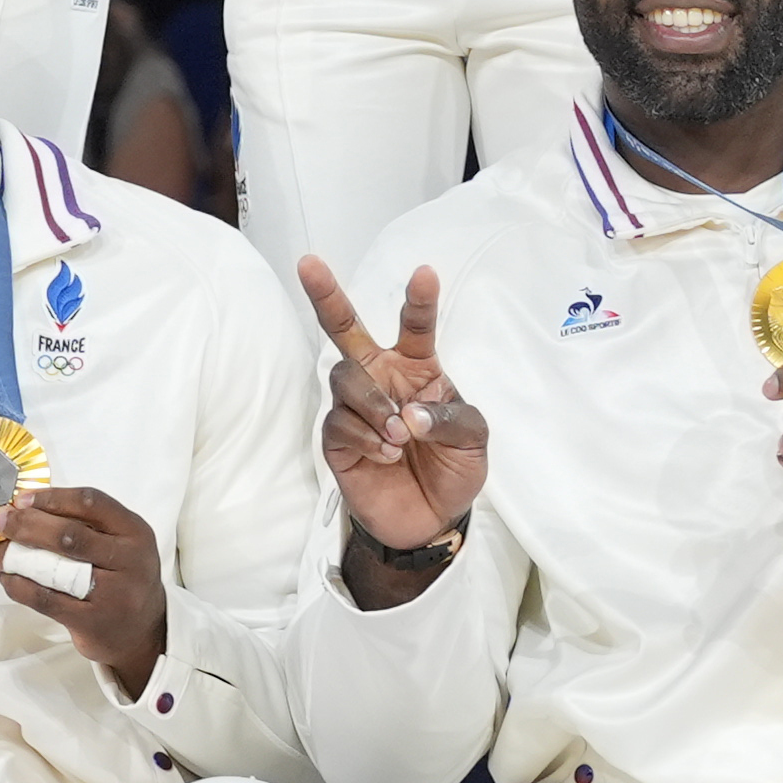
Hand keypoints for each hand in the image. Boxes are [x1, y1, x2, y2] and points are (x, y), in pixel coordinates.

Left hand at [0, 481, 169, 696]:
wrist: (143, 634)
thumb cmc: (122, 578)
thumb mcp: (120, 545)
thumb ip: (85, 525)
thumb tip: (23, 507)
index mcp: (134, 531)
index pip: (90, 502)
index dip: (51, 497)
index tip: (21, 498)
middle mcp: (128, 560)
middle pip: (69, 535)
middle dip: (25, 525)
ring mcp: (112, 594)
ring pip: (53, 568)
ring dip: (13, 557)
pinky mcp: (92, 622)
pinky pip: (44, 599)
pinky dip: (17, 585)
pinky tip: (4, 577)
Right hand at [297, 258, 489, 565]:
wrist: (431, 519)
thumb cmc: (453, 468)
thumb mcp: (474, 440)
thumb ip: (450, 419)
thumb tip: (409, 416)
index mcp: (417, 369)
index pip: (416, 327)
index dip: (419, 300)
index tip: (424, 272)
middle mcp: (380, 378)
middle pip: (345, 330)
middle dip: (326, 296)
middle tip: (308, 264)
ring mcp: (354, 407)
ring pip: (345, 379)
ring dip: (374, 406)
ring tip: (399, 438)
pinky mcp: (336, 439)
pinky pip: (339, 422)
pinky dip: (366, 438)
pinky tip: (386, 455)